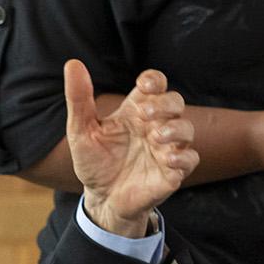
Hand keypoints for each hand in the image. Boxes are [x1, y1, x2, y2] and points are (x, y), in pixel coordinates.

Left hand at [66, 61, 197, 236]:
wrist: (100, 199)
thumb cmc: (94, 162)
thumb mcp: (81, 130)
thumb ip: (79, 98)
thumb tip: (73, 64)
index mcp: (135, 111)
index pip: (155, 85)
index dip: (155, 80)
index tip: (144, 84)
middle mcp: (154, 126)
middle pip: (175, 101)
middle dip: (165, 103)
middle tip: (146, 114)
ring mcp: (166, 148)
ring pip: (187, 128)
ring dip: (175, 129)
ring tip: (155, 137)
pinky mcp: (172, 172)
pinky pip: (190, 159)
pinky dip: (182, 156)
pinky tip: (166, 158)